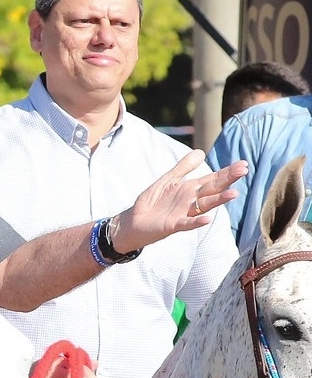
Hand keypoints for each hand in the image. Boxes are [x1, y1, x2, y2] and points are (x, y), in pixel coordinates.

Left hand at [116, 152, 246, 251]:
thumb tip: (201, 152)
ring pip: (204, 206)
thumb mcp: (168, 180)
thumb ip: (183, 167)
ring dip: (218, 200)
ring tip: (233, 193)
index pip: (212, 179)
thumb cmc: (153, 202)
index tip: (243, 164)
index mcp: (190, 190)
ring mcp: (184, 214)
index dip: (226, 172)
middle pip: (212, 189)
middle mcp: (191, 202)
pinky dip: (197, 222)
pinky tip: (207, 219)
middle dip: (227, 180)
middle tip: (243, 170)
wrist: (133, 222)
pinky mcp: (173, 225)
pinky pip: (187, 223)